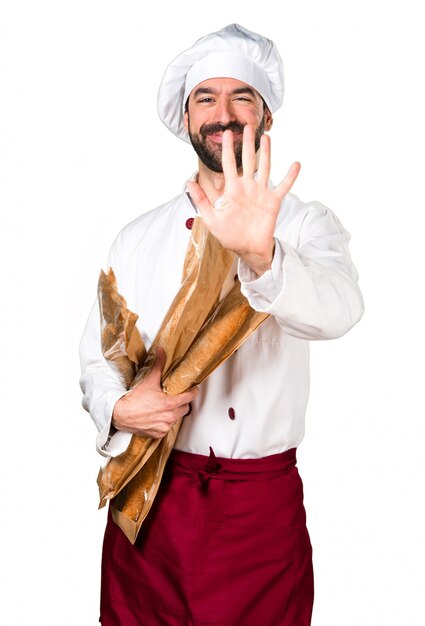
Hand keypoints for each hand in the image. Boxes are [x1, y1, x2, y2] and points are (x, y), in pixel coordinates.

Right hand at [112, 347, 198, 437]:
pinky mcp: (159, 434)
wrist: (121, 414)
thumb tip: (161, 351)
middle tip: (176, 397)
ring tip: (166, 406)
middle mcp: (169, 416)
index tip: (193, 390)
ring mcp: (164, 426)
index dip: (192, 392)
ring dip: (174, 413)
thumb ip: (158, 365)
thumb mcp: (149, 381)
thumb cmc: (135, 399)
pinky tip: (159, 416)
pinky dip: (165, 422)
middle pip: (185, 408)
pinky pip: (168, 427)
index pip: (190, 397)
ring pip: (177, 418)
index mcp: (170, 403)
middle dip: (182, 403)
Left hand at [186, 124, 299, 275]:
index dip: (227, 148)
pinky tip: (296, 164)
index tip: (226, 133)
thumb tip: (188, 183)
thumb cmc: (229, 235)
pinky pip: (283, 186)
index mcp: (232, 189)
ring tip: (266, 137)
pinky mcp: (273, 201)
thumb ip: (202, 201)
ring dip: (266, 153)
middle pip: (247, 160)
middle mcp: (247, 187)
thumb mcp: (211, 219)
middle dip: (247, 143)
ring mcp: (261, 192)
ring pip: (265, 167)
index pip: (228, 164)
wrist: (247, 248)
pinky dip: (290, 176)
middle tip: (247, 126)